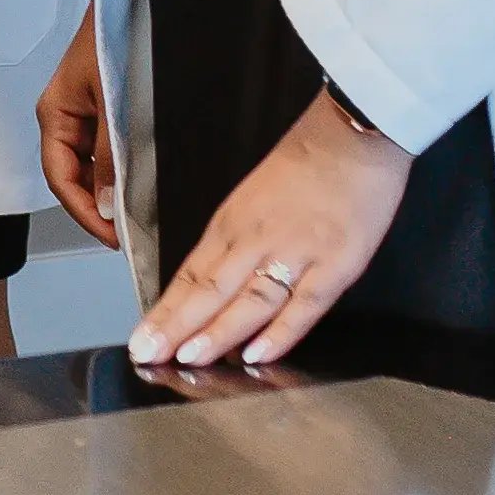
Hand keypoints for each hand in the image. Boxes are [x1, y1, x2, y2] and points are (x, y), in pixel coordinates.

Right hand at [37, 8, 120, 247]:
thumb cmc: (114, 38)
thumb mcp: (112, 102)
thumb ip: (110, 155)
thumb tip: (107, 204)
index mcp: (54, 115)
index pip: (61, 179)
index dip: (84, 213)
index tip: (113, 237)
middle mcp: (64, 117)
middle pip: (73, 176)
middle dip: (98, 207)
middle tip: (129, 233)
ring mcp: (84, 113)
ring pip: (91, 165)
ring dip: (110, 190)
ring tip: (138, 213)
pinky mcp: (104, 107)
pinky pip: (106, 148)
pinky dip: (120, 169)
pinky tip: (141, 180)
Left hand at [129, 90, 410, 375]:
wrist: (353, 134)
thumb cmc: (303, 166)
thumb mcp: (250, 199)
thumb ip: (232, 244)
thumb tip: (206, 289)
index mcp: (232, 223)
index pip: (191, 276)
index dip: (166, 312)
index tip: (142, 340)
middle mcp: (256, 239)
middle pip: (210, 290)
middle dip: (177, 327)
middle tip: (149, 356)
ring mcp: (297, 252)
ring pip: (250, 300)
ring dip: (218, 332)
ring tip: (189, 360)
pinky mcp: (337, 264)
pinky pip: (305, 305)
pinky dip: (281, 332)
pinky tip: (257, 355)